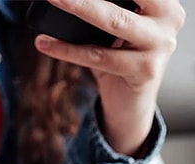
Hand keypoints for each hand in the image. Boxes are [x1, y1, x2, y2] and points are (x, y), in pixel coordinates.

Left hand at [34, 0, 184, 154]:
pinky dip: (67, 49)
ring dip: (78, 10)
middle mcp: (169, 20)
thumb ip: (103, 11)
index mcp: (163, 4)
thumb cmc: (120, 59)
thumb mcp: (114, 29)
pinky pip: (98, 56)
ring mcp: (160, 45)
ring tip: (53, 1)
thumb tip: (67, 1)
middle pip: (123, 1)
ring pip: (113, 23)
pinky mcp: (145, 69)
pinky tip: (46, 43)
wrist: (130, 103)